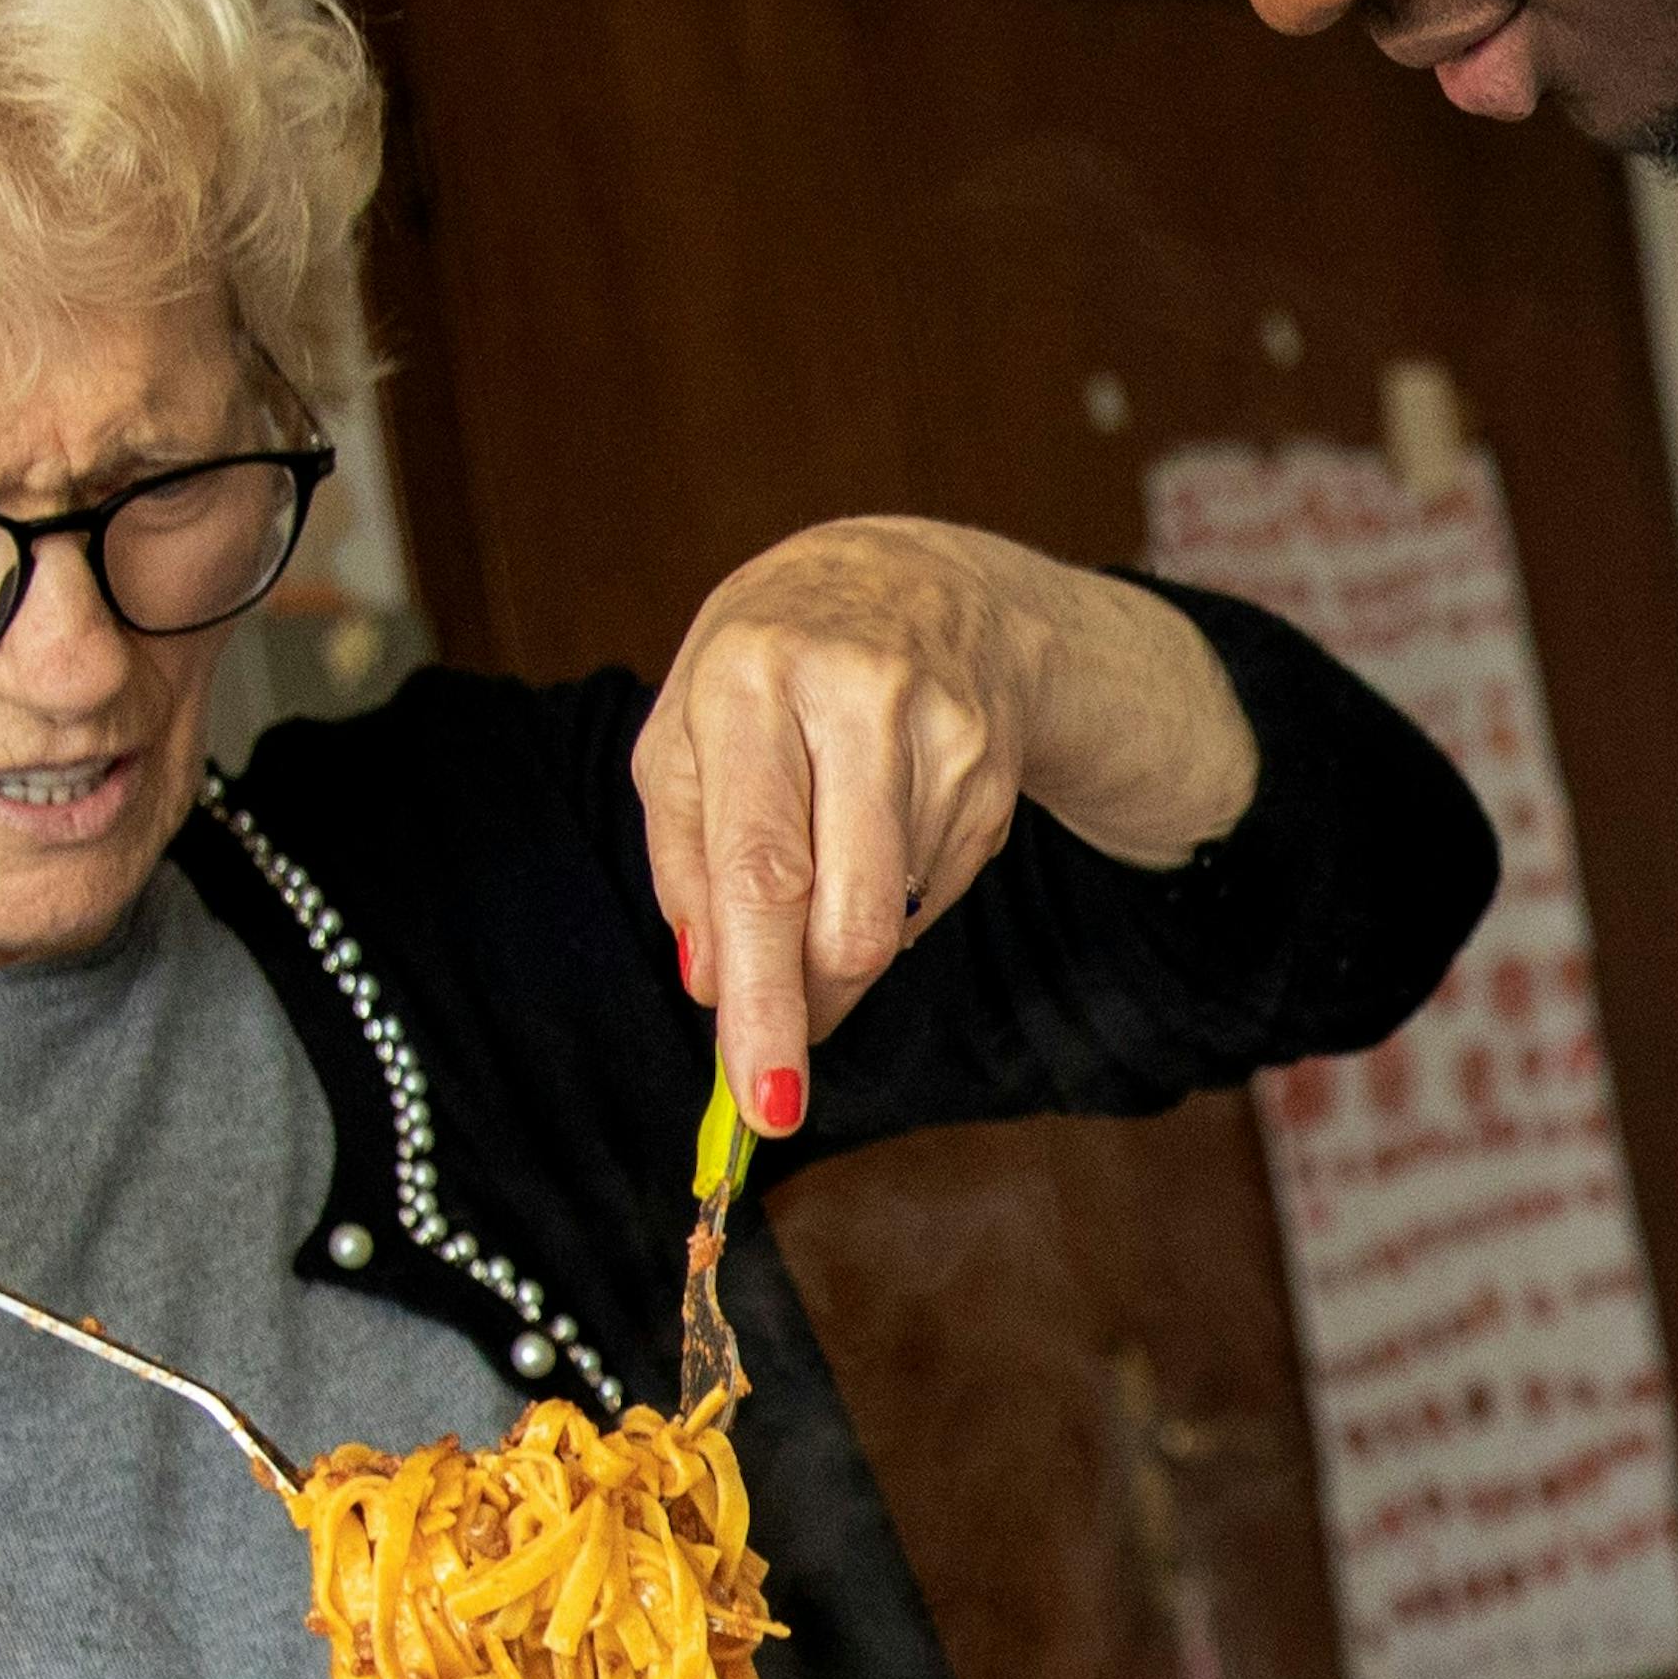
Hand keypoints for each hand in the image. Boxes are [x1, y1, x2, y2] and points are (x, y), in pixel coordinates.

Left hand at [634, 520, 1251, 1135]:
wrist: (921, 581)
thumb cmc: (771, 664)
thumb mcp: (687, 726)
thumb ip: (683, 850)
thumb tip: (709, 982)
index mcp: (753, 678)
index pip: (759, 867)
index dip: (761, 995)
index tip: (761, 1098)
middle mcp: (857, 697)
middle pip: (845, 918)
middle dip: (804, 1014)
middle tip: (773, 1072)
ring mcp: (944, 734)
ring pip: (889, 923)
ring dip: (833, 959)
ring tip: (805, 897)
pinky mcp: (994, 772)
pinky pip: (927, 900)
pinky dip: (882, 908)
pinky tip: (868, 841)